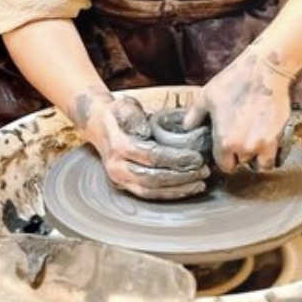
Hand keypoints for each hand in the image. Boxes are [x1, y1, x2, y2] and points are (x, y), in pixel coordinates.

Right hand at [76, 91, 209, 199]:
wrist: (97, 124)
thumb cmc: (116, 113)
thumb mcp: (123, 105)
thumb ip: (133, 115)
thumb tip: (145, 131)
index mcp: (118, 147)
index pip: (150, 156)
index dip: (175, 159)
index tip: (196, 158)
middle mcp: (116, 167)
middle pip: (151, 178)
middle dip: (180, 177)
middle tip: (203, 171)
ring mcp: (119, 179)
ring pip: (150, 191)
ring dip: (177, 190)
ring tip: (200, 184)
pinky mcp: (125, 185)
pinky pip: (147, 195)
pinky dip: (168, 195)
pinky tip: (187, 190)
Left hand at [183, 49, 292, 173]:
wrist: (266, 70)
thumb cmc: (235, 81)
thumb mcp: (206, 97)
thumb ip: (194, 116)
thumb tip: (187, 128)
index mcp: (225, 142)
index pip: (224, 165)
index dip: (224, 158)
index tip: (226, 149)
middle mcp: (245, 148)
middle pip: (242, 163)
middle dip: (240, 154)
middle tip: (240, 139)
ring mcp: (265, 143)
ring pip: (261, 164)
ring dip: (258, 157)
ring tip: (255, 143)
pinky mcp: (280, 135)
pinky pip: (276, 155)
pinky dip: (272, 151)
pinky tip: (267, 139)